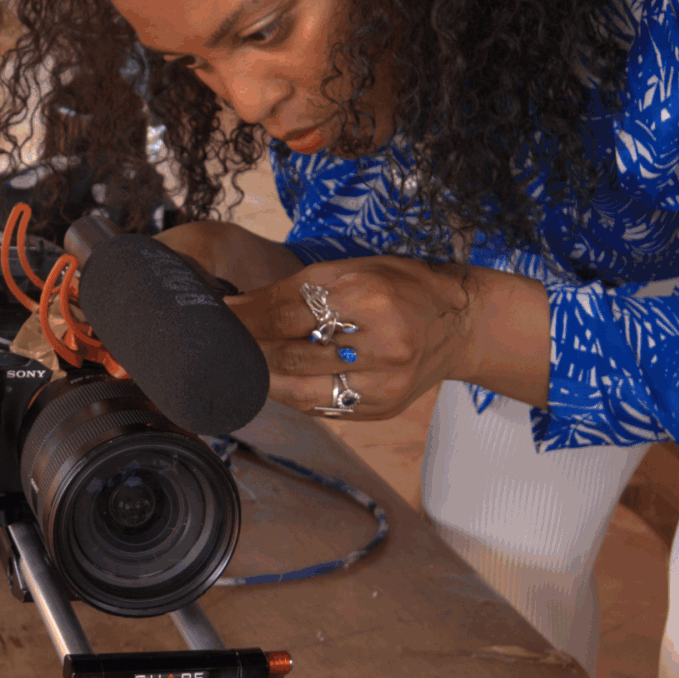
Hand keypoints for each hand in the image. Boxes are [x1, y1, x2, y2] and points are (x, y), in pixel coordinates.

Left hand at [227, 257, 473, 421]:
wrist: (457, 325)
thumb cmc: (400, 287)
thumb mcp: (351, 269)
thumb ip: (294, 289)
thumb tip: (236, 306)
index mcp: (372, 299)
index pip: (288, 313)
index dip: (248, 316)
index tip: (221, 313)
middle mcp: (382, 345)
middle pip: (291, 353)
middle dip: (250, 347)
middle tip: (223, 341)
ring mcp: (385, 383)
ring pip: (300, 389)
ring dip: (264, 375)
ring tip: (244, 362)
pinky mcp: (382, 408)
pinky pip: (321, 407)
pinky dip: (292, 394)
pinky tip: (278, 380)